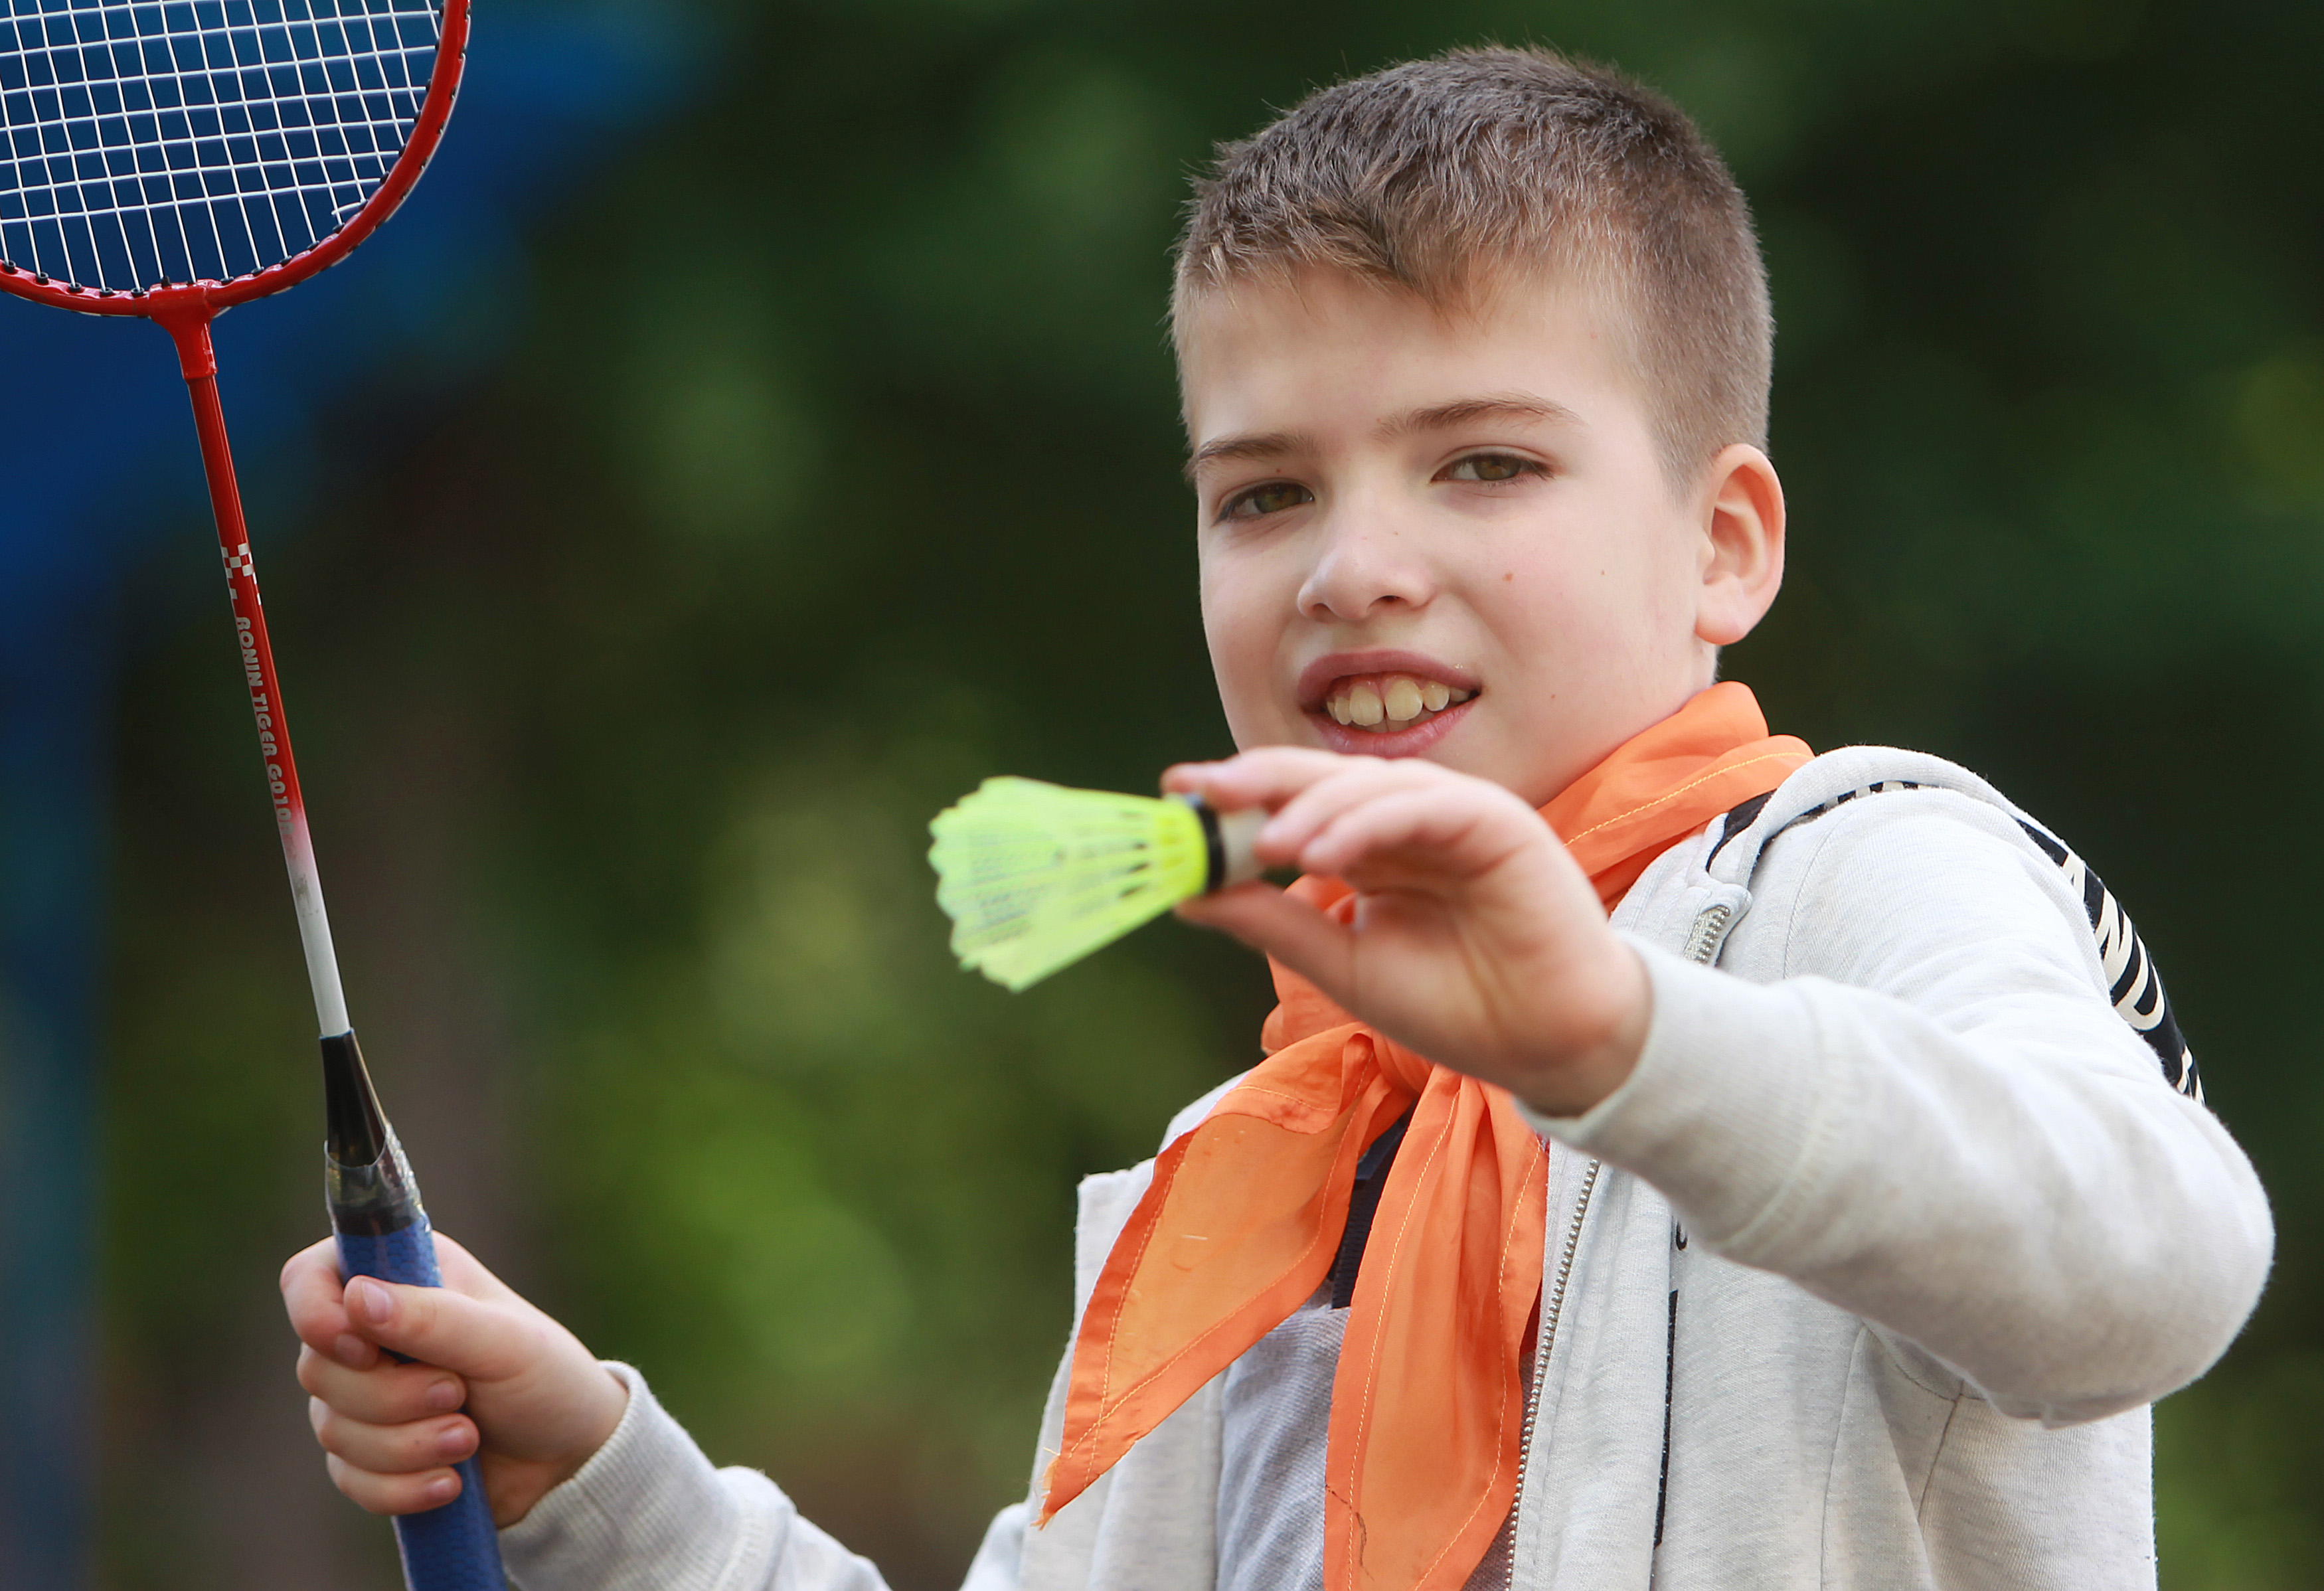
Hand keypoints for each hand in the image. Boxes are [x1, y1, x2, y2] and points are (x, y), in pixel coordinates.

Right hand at [282, 1232, 627, 1527]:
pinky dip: (400, 1487)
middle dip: (390, 1397)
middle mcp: (372, 1332)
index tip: (364, 1350)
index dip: (316, 1314)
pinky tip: (451, 1483)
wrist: (568, 1458)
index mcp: (404, 1277)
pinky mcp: (369, 1454)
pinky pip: (349, 1478)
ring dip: (406, 1445)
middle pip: (317, 1367)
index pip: (309, 1277)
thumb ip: (434, 1318)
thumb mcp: (504, 1342)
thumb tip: (357, 1297)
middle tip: (458, 1394)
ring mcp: (364, 1396)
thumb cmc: (546, 1379)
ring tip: (470, 1438)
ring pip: (332, 1428)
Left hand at [1165, 748, 1649, 1116]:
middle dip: (1256, 781)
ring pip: (1368, 786)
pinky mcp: (1498, 822)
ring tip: (1262, 843)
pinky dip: (1366, 823)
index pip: (1294, 805)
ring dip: (1309, 808)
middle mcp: (1409, 822)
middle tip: (1198, 792)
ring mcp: (1455, 815)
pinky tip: (1320, 853)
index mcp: (1373, 849)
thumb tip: (1188, 891)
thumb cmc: (1459, 1006)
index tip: (1175, 796)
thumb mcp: (1345, 965)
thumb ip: (1274, 923)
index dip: (1236, 798)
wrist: (1550, 1044)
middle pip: (1321, 780)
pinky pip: (1421, 807)